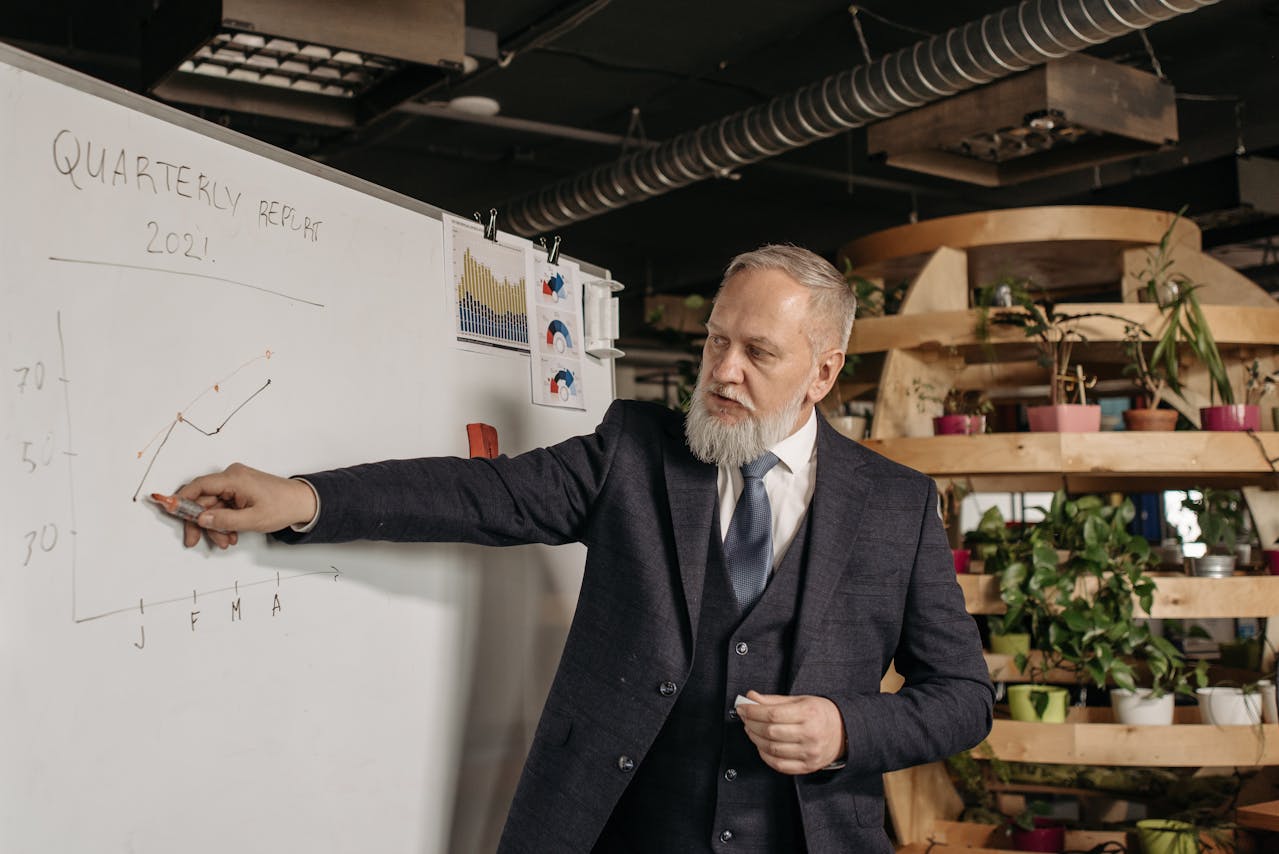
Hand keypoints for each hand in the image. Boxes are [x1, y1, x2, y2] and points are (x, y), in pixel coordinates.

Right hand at [174, 463, 316, 549]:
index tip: (168, 510)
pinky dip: (223, 521)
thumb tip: (200, 519)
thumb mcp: (252, 519)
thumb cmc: (283, 507)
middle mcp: (232, 477)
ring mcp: (235, 484)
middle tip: (193, 540)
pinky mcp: (239, 491)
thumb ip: (223, 520)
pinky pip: (222, 506)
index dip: (181, 498)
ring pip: (212, 506)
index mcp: (234, 478)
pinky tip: (230, 534)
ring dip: (214, 525)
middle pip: (203, 499)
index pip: (199, 486)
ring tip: (225, 541)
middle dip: (200, 522)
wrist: (303, 503)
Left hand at [736, 691, 846, 774]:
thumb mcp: (800, 700)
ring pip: (772, 749)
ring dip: (755, 739)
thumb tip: (751, 698)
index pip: (772, 714)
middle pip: (770, 732)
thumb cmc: (819, 713)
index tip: (742, 707)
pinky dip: (765, 756)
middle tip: (744, 718)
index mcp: (809, 713)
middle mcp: (810, 734)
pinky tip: (761, 746)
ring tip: (751, 730)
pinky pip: (779, 765)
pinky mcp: (808, 766)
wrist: (844, 732)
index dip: (752, 711)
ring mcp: (809, 752)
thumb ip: (773, 700)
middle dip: (751, 724)